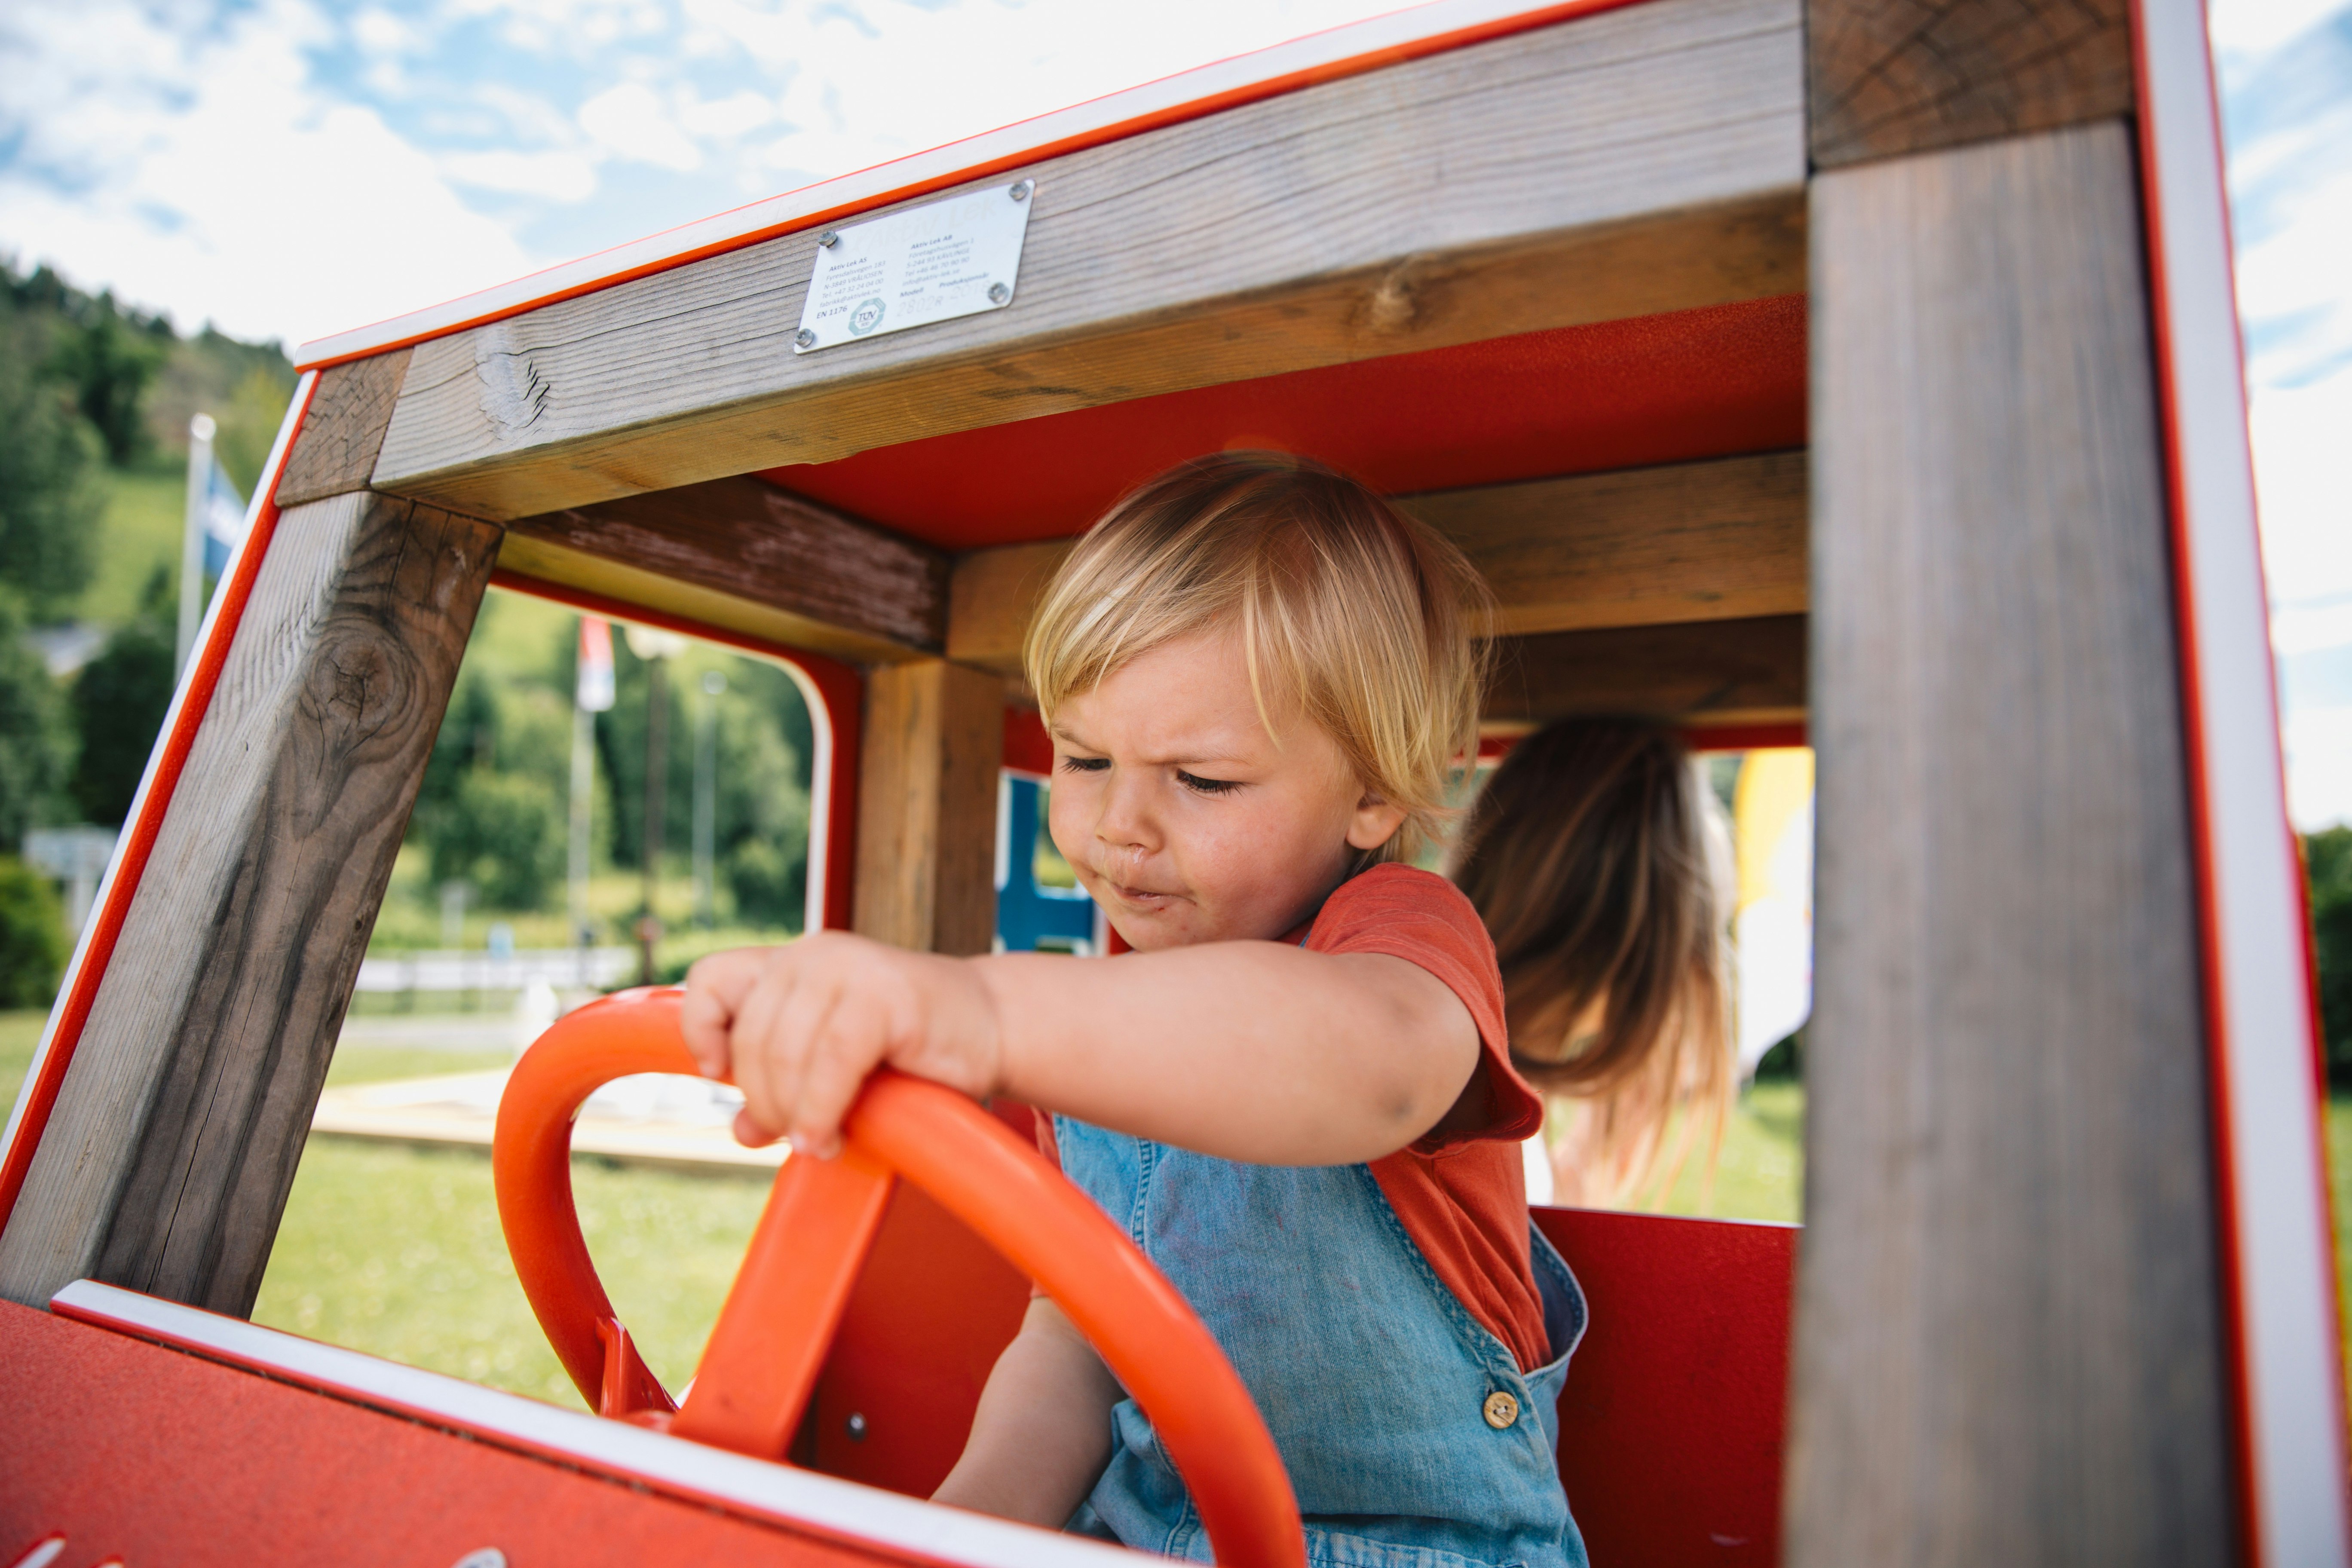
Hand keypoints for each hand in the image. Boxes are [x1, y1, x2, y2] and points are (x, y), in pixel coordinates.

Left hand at [680, 933, 1004, 1155]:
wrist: (993, 1030)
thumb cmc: (912, 1053)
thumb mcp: (833, 1067)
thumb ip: (786, 1089)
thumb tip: (741, 1132)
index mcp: (792, 964)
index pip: (711, 978)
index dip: (702, 1030)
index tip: (721, 1075)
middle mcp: (814, 954)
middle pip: (751, 1037)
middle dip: (765, 1100)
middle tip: (796, 1137)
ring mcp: (850, 967)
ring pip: (784, 1052)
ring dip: (794, 1114)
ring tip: (822, 1143)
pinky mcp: (886, 992)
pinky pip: (830, 1061)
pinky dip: (821, 1109)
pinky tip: (829, 1135)